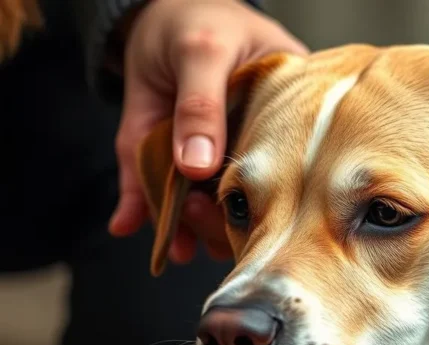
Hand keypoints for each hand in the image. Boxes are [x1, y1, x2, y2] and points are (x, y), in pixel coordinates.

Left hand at [111, 0, 307, 263]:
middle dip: (220, 222)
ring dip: (186, 228)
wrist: (156, 16)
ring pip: (207, 210)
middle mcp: (251, 151)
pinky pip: (160, 198)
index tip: (239, 205)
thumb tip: (197, 170)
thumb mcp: (202, 51)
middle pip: (248, 204)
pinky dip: (141, 214)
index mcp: (283, 124)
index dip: (268, 204)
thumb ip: (200, 106)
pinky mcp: (171, 166)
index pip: (287, 178)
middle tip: (195, 209)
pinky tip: (129, 223)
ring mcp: (211, 163)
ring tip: (173, 222)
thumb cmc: (200, 21)